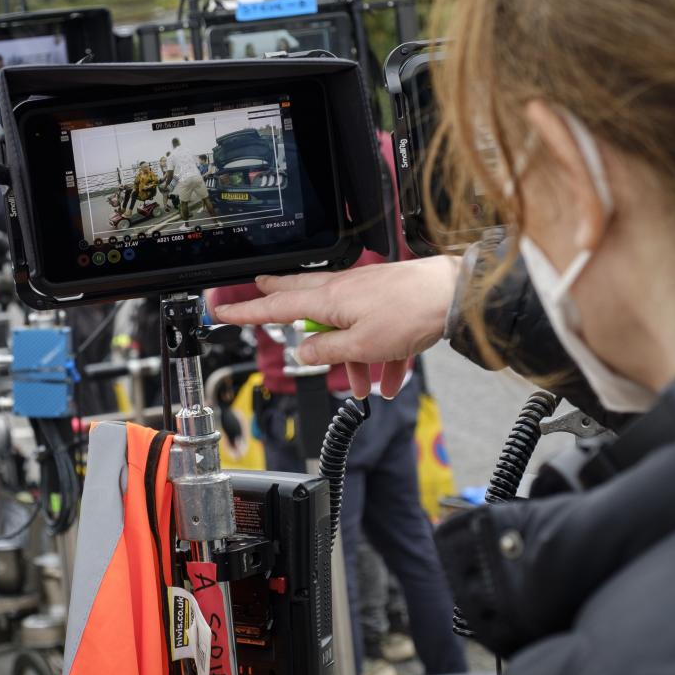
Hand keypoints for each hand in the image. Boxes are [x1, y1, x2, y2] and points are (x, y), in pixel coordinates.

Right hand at [213, 257, 458, 398]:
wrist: (452, 296)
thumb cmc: (409, 313)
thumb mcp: (360, 345)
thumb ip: (326, 350)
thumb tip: (303, 351)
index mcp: (328, 300)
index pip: (276, 305)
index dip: (246, 311)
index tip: (222, 310)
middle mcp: (342, 290)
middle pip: (300, 296)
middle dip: (278, 298)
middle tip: (257, 290)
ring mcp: (365, 292)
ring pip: (342, 324)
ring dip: (349, 357)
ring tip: (361, 384)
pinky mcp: (386, 299)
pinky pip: (372, 330)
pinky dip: (378, 355)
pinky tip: (391, 380)